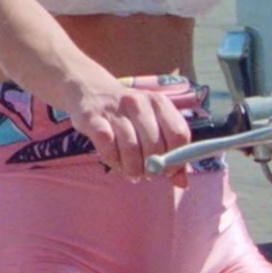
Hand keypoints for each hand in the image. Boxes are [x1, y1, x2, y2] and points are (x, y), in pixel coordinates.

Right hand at [68, 86, 191, 182]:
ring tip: (132, 173)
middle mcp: (138, 102)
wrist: (90, 90)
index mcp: (159, 102)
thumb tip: (182, 183)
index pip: (179, 134)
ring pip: (131, 148)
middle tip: (147, 174)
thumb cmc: (127, 114)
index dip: (176, 159)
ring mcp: (115, 109)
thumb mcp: (152, 123)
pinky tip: (116, 163)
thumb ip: (170, 152)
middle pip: (155, 145)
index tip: (167, 170)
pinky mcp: (92, 118)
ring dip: (133, 169)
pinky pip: (107, 147)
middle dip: (153, 168)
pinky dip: (114, 162)